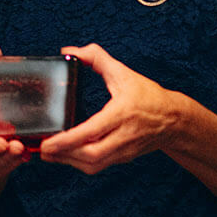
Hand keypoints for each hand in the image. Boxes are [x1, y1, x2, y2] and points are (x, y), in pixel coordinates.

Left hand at [38, 43, 177, 173]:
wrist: (174, 120)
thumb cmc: (148, 95)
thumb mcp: (123, 73)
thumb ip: (96, 58)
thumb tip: (69, 51)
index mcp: (122, 113)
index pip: (92, 131)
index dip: (68, 140)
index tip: (48, 142)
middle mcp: (123, 135)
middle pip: (90, 155)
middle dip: (63, 156)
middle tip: (42, 149)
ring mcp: (124, 150)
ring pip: (93, 164)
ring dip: (69, 162)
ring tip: (49, 153)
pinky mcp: (123, 158)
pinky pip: (98, 165)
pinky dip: (79, 163)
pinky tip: (66, 155)